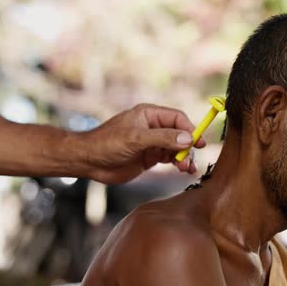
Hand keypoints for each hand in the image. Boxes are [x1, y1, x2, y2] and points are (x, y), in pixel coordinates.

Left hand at [79, 104, 205, 183]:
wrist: (89, 161)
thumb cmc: (108, 143)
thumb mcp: (136, 139)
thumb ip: (163, 138)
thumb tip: (188, 139)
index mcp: (149, 115)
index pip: (177, 118)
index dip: (189, 129)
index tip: (197, 142)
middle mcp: (153, 127)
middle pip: (180, 134)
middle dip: (188, 146)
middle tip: (191, 158)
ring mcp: (152, 143)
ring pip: (176, 148)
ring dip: (184, 157)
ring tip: (187, 168)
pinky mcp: (149, 157)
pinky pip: (169, 158)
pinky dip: (178, 163)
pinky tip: (183, 170)